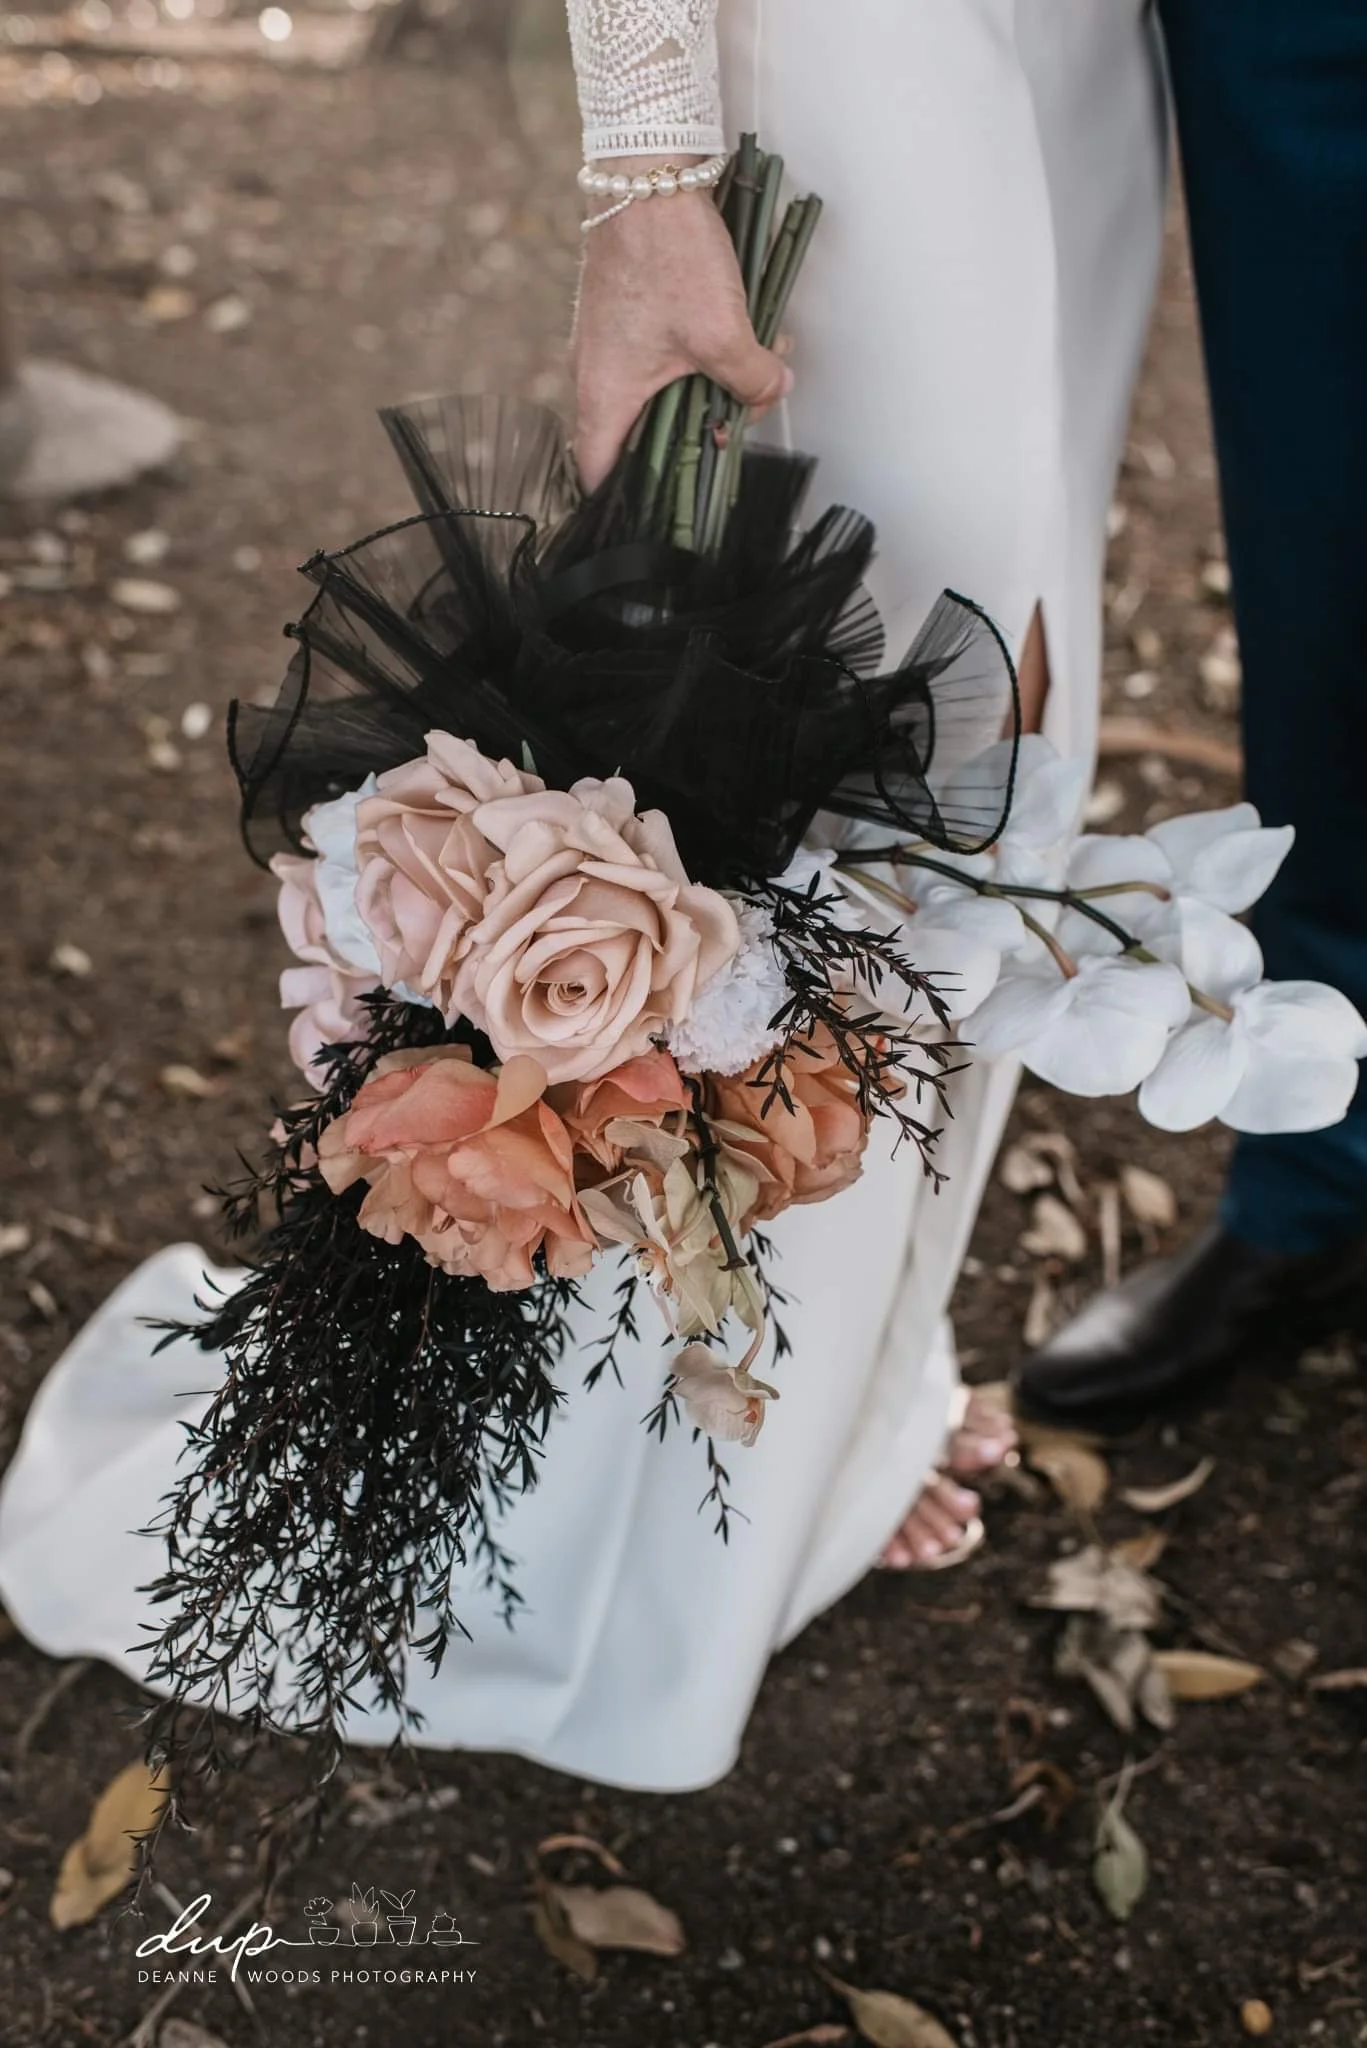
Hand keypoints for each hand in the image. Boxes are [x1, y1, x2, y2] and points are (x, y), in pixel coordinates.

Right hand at [572, 157, 794, 490]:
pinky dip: (699, 356)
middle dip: (696, 435)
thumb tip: (772, 391)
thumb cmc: (667, 254)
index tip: (667, 508)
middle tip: (737, 423)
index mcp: (604, 397)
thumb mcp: (724, 332)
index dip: (631, 501)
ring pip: (660, 393)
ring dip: (707, 389)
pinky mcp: (627, 316)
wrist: (646, 173)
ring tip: (751, 367)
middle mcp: (596, 376)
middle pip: (642, 437)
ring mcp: (610, 344)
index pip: (602, 475)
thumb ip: (753, 379)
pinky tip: (737, 334)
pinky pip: (662, 357)